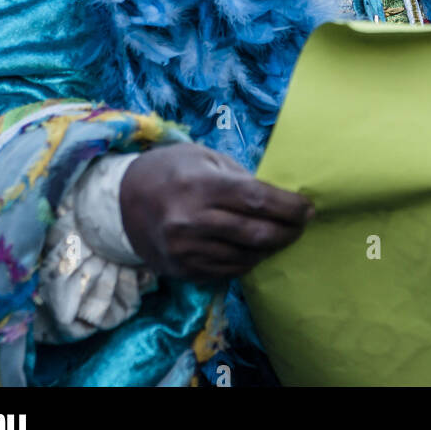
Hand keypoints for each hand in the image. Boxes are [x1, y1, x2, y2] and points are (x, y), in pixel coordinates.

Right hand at [120, 143, 312, 280]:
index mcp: (201, 186)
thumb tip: (279, 197)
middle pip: (255, 234)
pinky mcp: (181, 270)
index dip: (289, 207)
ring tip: (279, 236)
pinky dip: (246, 261)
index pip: (257, 200)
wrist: (122, 201)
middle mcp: (191, 221)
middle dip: (287, 231)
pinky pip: (226, 271)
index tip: (308, 209)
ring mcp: (185, 250)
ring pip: (244, 257)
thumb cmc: (172, 170)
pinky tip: (252, 249)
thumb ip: (240, 178)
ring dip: (269, 249)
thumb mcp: (205, 158)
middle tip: (301, 226)